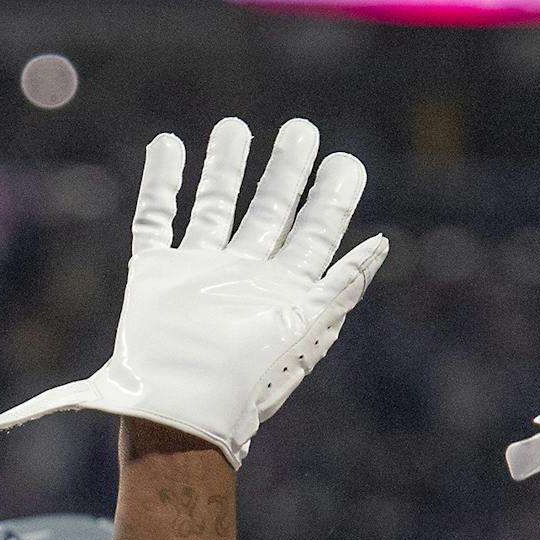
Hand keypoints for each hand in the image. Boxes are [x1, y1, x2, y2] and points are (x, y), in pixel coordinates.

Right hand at [0, 117, 389, 466]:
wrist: (184, 413)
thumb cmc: (249, 381)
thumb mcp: (308, 330)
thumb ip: (343, 285)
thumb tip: (383, 242)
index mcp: (285, 291)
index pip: (316, 232)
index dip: (332, 196)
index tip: (345, 159)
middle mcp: (245, 278)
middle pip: (270, 211)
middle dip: (285, 170)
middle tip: (300, 129)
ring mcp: (199, 273)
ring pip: (215, 207)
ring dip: (225, 167)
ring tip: (234, 126)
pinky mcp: (156, 275)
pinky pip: (158, 218)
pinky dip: (162, 181)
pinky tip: (168, 146)